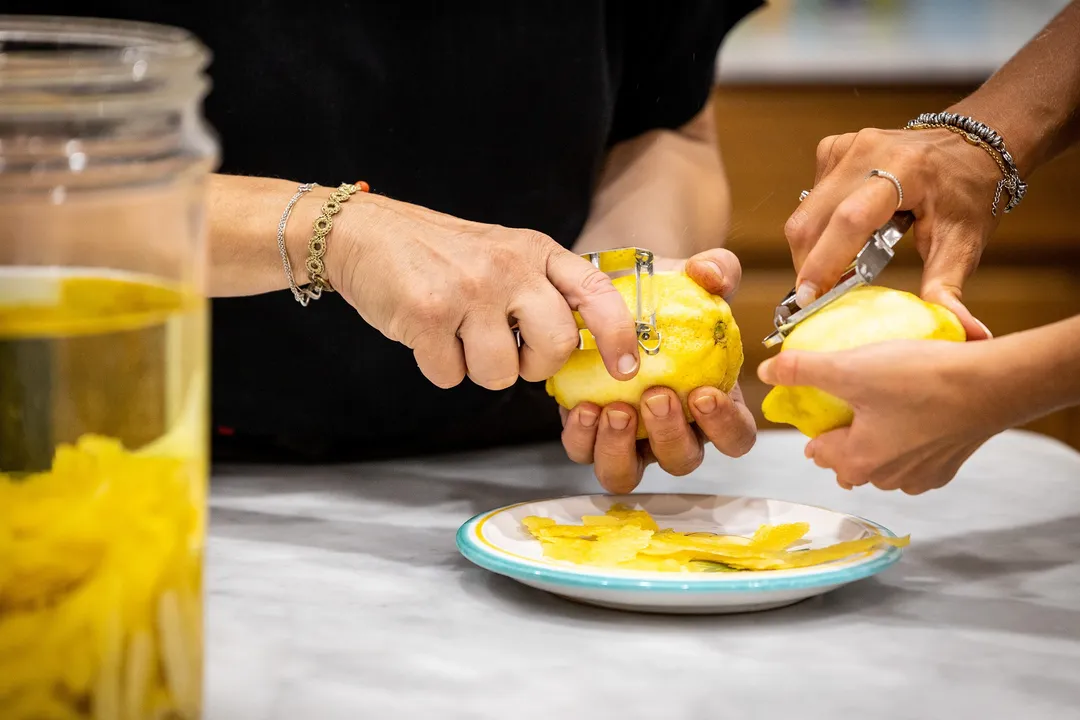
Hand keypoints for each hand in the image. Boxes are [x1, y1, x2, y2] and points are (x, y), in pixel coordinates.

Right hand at [322, 193, 641, 389]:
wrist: (365, 233)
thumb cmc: (440, 254)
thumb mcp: (504, 252)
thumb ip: (542, 286)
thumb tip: (584, 342)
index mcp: (534, 251)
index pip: (595, 292)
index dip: (618, 334)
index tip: (624, 366)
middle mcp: (507, 267)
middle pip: (556, 346)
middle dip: (536, 367)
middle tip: (513, 354)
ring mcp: (468, 290)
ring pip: (500, 375)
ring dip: (478, 370)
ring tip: (459, 337)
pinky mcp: (427, 314)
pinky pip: (450, 376)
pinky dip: (438, 367)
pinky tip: (427, 335)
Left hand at [559, 248, 756, 492]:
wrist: (617, 292)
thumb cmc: (668, 293)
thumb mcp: (695, 275)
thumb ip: (716, 269)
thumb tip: (709, 273)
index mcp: (714, 405)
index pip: (736, 437)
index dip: (725, 427)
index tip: (704, 393)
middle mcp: (674, 431)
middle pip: (681, 461)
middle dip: (669, 435)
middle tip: (654, 395)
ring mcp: (630, 439)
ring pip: (627, 472)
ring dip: (620, 449)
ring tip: (612, 408)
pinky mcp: (589, 433)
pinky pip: (585, 452)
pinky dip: (582, 438)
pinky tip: (582, 406)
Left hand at [757, 338, 1013, 493]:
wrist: (993, 385)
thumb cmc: (920, 379)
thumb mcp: (850, 367)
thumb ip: (803, 369)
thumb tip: (767, 370)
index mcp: (856, 462)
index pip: (817, 450)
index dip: (815, 424)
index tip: (823, 399)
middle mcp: (886, 480)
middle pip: (848, 460)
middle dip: (843, 435)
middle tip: (851, 399)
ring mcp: (920, 478)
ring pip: (882, 461)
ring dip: (876, 438)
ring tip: (882, 402)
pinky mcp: (948, 467)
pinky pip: (914, 457)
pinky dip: (908, 439)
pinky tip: (915, 412)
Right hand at [785, 125, 1002, 339]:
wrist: (971, 145)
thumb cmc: (969, 195)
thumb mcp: (963, 244)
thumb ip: (948, 288)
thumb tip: (968, 334)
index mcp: (905, 171)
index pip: (850, 220)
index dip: (824, 261)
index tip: (807, 299)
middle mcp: (868, 152)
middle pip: (812, 220)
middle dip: (809, 265)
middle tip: (820, 296)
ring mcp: (846, 147)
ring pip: (804, 213)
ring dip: (812, 249)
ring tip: (837, 268)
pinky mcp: (832, 148)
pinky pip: (809, 199)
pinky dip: (818, 227)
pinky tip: (842, 232)